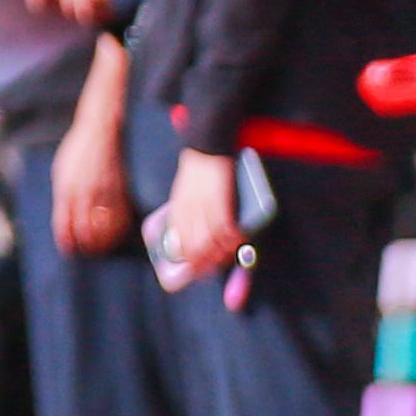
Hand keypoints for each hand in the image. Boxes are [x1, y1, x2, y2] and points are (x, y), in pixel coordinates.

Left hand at [51, 108, 135, 260]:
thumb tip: (64, 217)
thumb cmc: (77, 150)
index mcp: (65, 189)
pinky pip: (121, 215)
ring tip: (101, 249)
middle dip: (85, 246)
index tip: (68, 250)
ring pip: (104, 226)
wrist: (100, 130)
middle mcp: (84, 192)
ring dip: (102, 242)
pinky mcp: (120, 189)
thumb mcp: (60, 172)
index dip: (66, 241)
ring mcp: (103, 191)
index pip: (64, 224)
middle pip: (84, 230)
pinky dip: (118, 229)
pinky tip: (116, 234)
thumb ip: (63, 195)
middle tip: (86, 252)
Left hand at [152, 148, 243, 288]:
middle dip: (206, 263)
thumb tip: (186, 237)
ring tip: (229, 257)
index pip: (180, 246)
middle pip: (195, 248)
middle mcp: (188, 212)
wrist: (204, 146)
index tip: (198, 269)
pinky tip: (238, 241)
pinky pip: (226, 227)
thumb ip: (185, 214)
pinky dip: (233, 238)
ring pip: (210, 242)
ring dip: (221, 253)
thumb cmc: (196, 171)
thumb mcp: (183, 194)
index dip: (190, 261)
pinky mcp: (219, 199)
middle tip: (216, 268)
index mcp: (177, 211)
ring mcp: (203, 206)